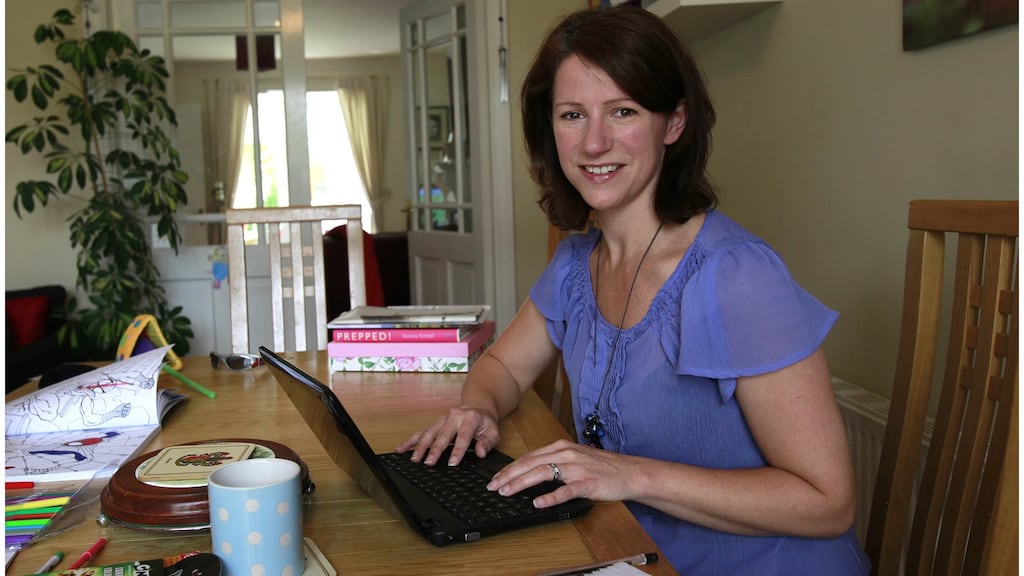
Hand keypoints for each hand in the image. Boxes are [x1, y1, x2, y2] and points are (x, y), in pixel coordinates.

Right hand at [396, 405, 500, 465]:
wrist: (478, 408)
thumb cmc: (485, 423)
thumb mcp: (493, 432)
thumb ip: (488, 443)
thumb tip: (480, 452)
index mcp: (470, 418)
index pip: (463, 436)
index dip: (458, 450)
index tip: (452, 463)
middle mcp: (454, 416)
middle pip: (443, 434)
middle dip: (435, 449)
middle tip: (429, 462)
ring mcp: (442, 419)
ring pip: (429, 433)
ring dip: (421, 446)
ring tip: (414, 459)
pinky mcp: (435, 423)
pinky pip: (421, 432)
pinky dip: (410, 441)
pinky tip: (401, 449)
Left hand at [486, 439, 637, 507]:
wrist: (629, 472)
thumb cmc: (602, 467)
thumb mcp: (575, 458)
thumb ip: (555, 462)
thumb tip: (530, 471)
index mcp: (561, 447)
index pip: (529, 456)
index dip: (510, 467)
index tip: (496, 477)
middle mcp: (566, 454)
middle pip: (530, 463)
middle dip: (508, 475)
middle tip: (493, 486)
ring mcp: (576, 468)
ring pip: (542, 473)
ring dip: (521, 483)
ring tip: (507, 492)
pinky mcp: (586, 483)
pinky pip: (565, 491)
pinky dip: (549, 497)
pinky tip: (537, 503)